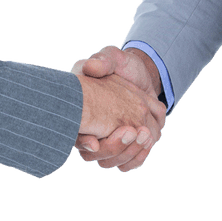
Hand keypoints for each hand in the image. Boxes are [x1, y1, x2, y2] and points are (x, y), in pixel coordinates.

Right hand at [74, 46, 164, 171]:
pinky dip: (137, 156)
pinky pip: (127, 163)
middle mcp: (91, 129)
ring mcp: (108, 140)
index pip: (75, 132)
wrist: (143, 77)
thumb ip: (103, 61)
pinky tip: (146, 141)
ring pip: (112, 161)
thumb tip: (90, 67)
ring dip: (128, 151)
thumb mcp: (114, 57)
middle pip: (95, 154)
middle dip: (113, 147)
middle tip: (132, 131)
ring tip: (143, 133)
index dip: (81, 140)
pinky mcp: (126, 146)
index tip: (94, 143)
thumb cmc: (124, 65)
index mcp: (81, 110)